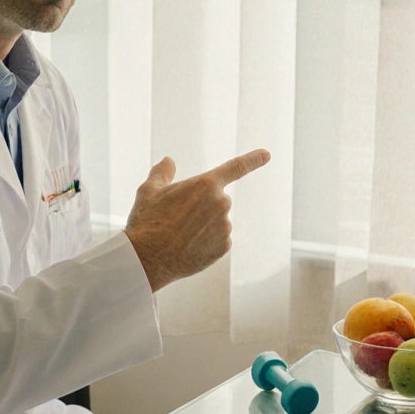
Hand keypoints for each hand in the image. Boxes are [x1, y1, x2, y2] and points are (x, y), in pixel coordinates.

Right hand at [123, 149, 270, 292]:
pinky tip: (187, 247)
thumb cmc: (147, 221)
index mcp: (205, 184)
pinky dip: (205, 242)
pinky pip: (217, 239)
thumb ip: (162, 172)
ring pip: (216, 221)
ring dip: (202, 225)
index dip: (253, 159)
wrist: (148, 259)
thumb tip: (168, 161)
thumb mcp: (148, 190)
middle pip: (215, 199)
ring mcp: (225, 227)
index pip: (235, 167)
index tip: (267, 154)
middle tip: (176, 218)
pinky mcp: (225, 247)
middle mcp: (221, 203)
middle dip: (201, 206)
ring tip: (178, 235)